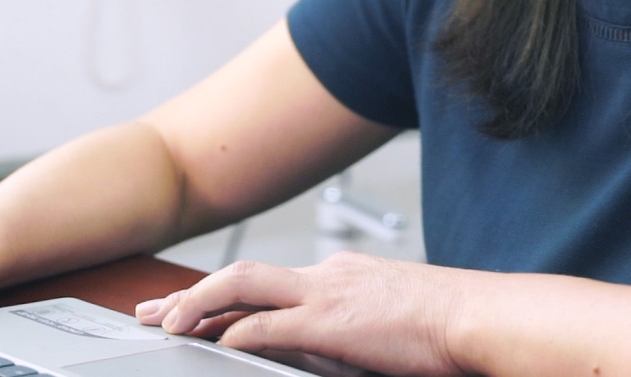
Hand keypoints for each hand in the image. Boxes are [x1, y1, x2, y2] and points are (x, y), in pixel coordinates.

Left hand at [134, 252, 472, 376]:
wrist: (478, 319)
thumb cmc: (448, 329)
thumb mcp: (386, 327)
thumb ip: (347, 336)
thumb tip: (317, 355)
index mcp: (339, 277)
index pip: (266, 283)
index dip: (222, 295)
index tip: (192, 308)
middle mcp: (325, 275)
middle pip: (241, 276)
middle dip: (191, 294)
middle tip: (152, 312)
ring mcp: (326, 292)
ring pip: (241, 286)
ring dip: (197, 304)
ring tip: (165, 325)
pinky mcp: (330, 320)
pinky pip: (266, 324)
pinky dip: (234, 334)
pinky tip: (212, 346)